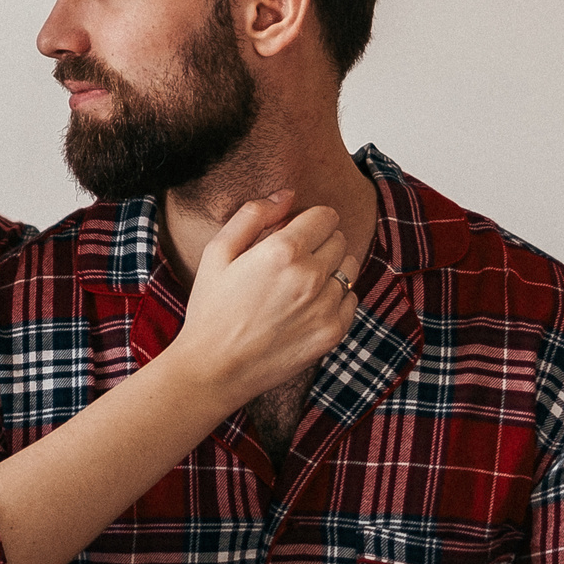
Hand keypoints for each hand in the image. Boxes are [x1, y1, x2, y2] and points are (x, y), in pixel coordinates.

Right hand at [163, 194, 356, 411]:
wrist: (216, 368)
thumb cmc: (212, 308)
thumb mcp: (218, 251)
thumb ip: (253, 214)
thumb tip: (286, 195)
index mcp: (283, 251)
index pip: (326, 215)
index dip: (309, 219)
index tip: (294, 231)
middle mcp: (311, 277)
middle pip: (340, 239)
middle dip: (320, 241)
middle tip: (292, 260)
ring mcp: (326, 307)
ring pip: (349, 269)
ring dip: (331, 268)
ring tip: (300, 284)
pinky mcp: (333, 333)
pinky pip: (352, 299)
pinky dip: (335, 298)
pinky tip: (306, 306)